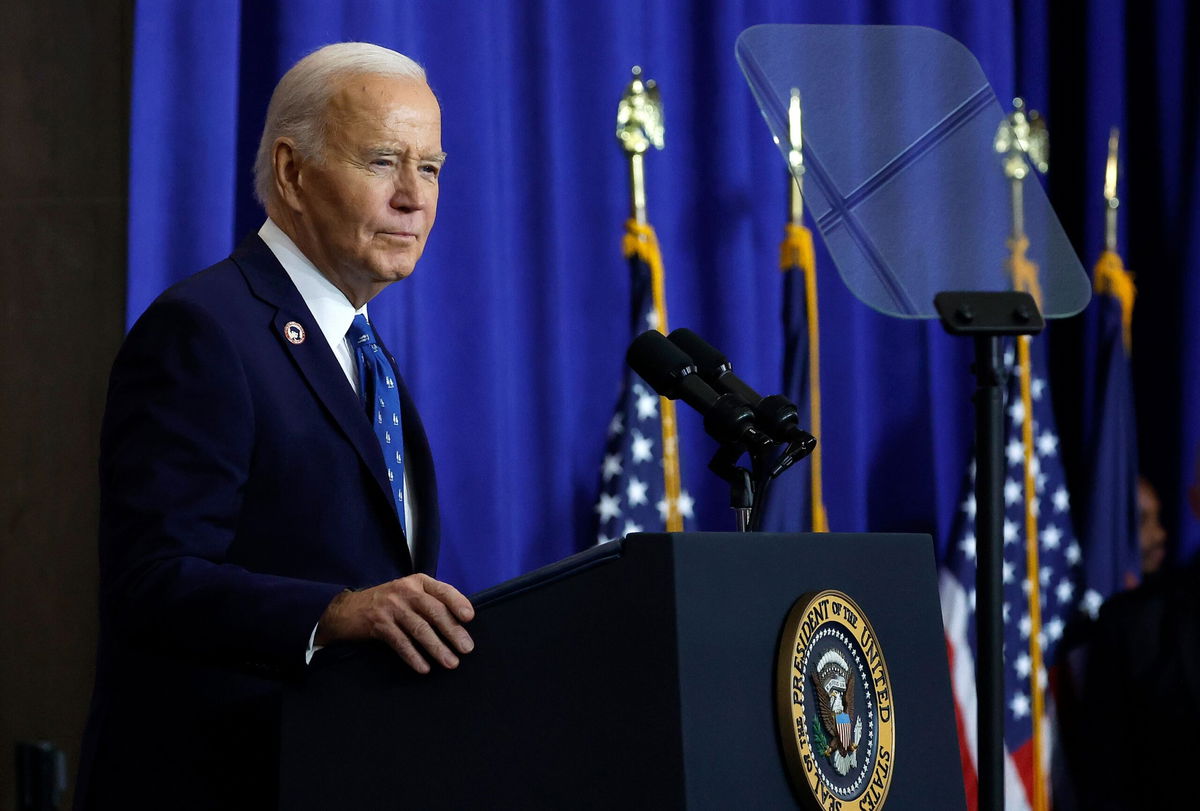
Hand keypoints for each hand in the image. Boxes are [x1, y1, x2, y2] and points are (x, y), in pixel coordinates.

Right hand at [315, 574, 474, 673]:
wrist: (348, 610)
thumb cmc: (387, 603)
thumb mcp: (408, 593)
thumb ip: (430, 601)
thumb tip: (460, 623)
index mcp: (417, 582)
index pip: (442, 590)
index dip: (457, 602)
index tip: (470, 618)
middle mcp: (405, 591)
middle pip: (434, 611)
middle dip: (452, 631)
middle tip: (466, 648)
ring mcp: (391, 607)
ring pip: (419, 628)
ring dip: (437, 647)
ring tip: (451, 662)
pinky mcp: (378, 624)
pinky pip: (400, 642)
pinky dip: (413, 656)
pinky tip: (424, 667)